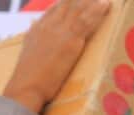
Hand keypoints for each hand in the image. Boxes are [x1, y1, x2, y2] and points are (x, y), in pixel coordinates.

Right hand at [3, 0, 111, 114]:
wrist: (27, 86)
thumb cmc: (28, 78)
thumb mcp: (29, 54)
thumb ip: (35, 41)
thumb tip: (35, 32)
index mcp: (37, 29)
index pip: (55, 9)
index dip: (66, 2)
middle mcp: (48, 25)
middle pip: (67, 4)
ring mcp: (59, 31)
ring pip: (78, 9)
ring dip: (92, 2)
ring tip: (105, 0)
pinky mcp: (70, 41)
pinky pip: (86, 21)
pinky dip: (97, 12)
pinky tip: (106, 5)